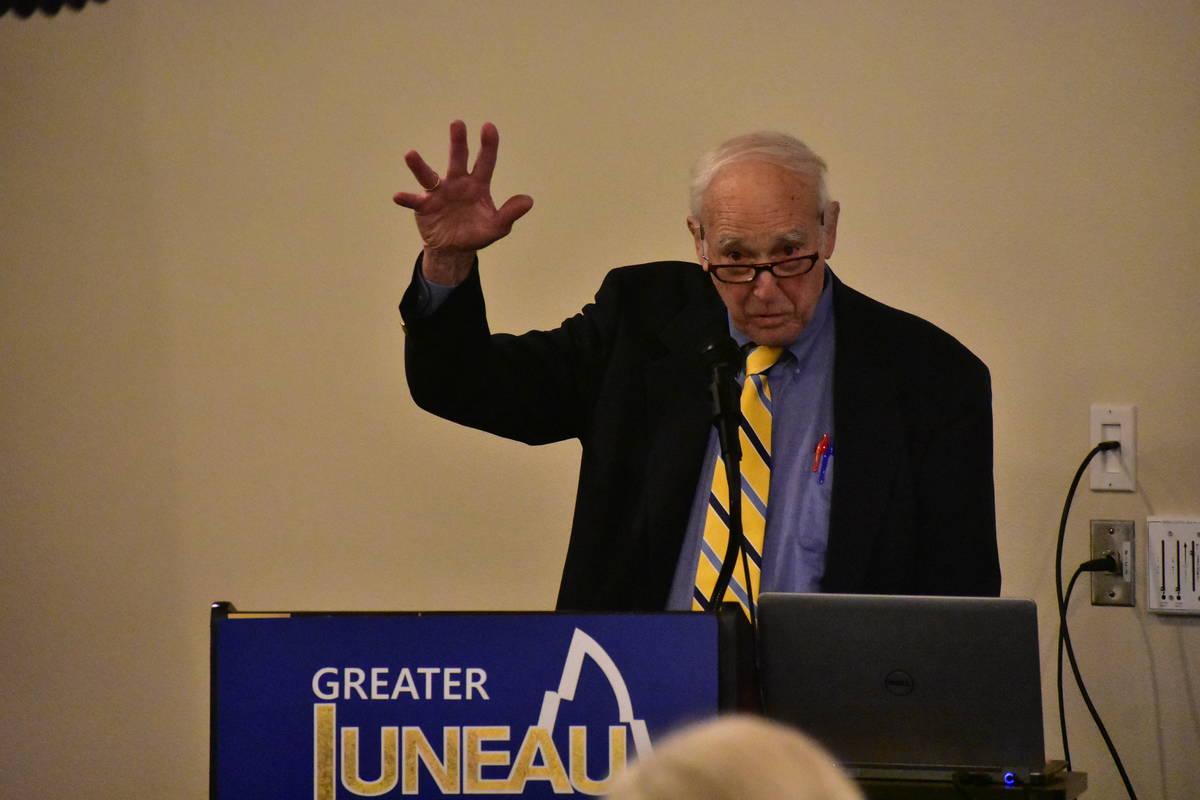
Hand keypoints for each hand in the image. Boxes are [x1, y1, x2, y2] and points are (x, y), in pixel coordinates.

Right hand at [394, 121, 532, 282]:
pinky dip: (406, 199)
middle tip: (457, 123)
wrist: (454, 250)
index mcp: (477, 185)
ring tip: (411, 155)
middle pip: (458, 159)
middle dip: (458, 142)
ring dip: (420, 165)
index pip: (485, 162)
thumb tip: (528, 200)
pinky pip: (414, 201)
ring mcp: (439, 193)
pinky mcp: (424, 206)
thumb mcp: (497, 227)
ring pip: (430, 175)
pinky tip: (398, 197)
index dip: (488, 145)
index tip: (489, 127)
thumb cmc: (476, 233)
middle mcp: (457, 183)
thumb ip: (510, 214)